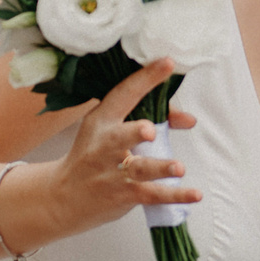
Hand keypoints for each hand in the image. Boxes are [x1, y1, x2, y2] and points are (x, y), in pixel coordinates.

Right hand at [38, 57, 201, 238]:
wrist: (63, 197)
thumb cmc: (94, 156)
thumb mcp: (111, 132)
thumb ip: (151, 121)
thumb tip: (190, 119)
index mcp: (102, 121)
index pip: (123, 94)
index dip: (145, 78)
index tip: (167, 63)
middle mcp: (105, 146)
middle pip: (119, 137)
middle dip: (134, 133)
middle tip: (150, 130)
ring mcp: (113, 172)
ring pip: (138, 169)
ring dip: (159, 168)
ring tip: (179, 168)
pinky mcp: (123, 195)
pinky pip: (152, 194)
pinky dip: (175, 196)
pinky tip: (195, 194)